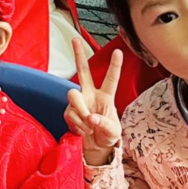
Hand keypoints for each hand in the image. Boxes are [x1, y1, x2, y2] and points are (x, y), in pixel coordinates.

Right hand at [64, 43, 121, 165]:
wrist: (95, 149)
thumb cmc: (108, 136)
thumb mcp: (114, 132)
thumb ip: (105, 124)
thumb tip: (91, 118)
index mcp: (106, 97)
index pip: (111, 79)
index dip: (115, 66)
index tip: (118, 51)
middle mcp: (90, 95)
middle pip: (83, 71)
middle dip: (78, 55)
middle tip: (74, 39)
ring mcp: (78, 102)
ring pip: (73, 96)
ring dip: (81, 112)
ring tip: (88, 126)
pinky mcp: (69, 111)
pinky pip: (70, 113)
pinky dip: (77, 125)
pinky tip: (82, 131)